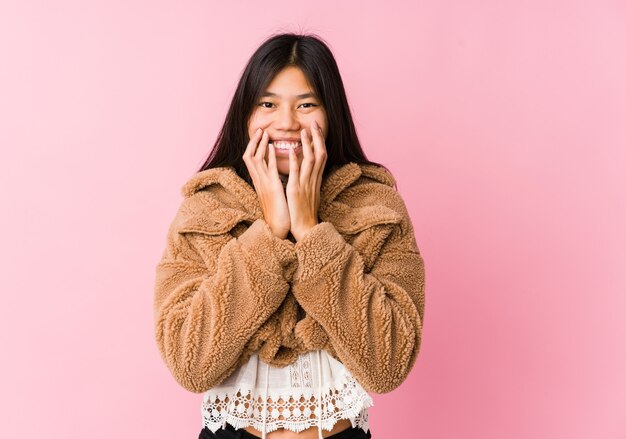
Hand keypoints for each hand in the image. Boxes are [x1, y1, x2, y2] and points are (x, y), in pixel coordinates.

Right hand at [242, 128, 290, 238]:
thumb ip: (271, 181)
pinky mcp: (273, 188)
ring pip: (256, 160)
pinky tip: (272, 147)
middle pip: (249, 156)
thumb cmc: (278, 211)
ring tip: (265, 133)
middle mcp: (259, 181)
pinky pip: (268, 169)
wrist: (278, 227)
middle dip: (254, 142)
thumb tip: (273, 171)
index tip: (259, 135)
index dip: (253, 146)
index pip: (251, 160)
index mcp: (259, 181)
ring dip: (260, 145)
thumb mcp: (273, 193)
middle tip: (260, 129)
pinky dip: (269, 156)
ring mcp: (264, 184)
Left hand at [286, 120, 327, 241]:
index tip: (316, 129)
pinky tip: (292, 149)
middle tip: (314, 123)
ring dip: (308, 144)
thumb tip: (310, 172)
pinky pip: (297, 173)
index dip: (319, 142)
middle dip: (317, 138)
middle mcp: (313, 180)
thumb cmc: (305, 214)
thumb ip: (310, 181)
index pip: (321, 157)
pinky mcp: (296, 191)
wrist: (306, 229)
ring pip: (310, 161)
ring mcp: (305, 185)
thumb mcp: (310, 194)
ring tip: (304, 131)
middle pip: (320, 154)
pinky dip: (295, 160)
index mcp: (316, 180)